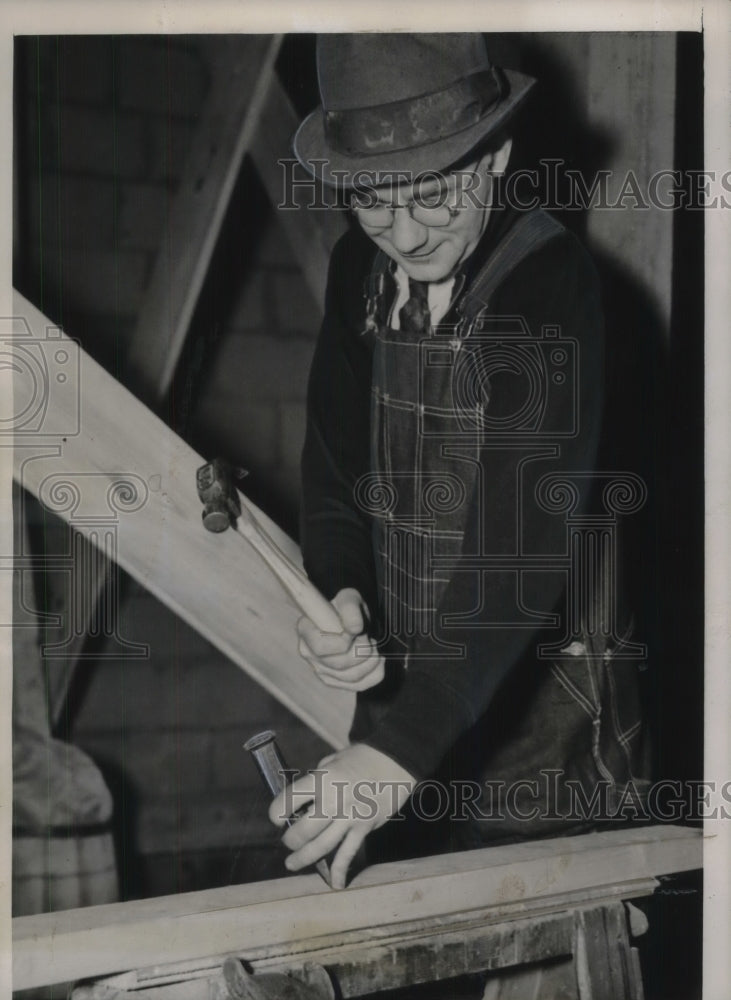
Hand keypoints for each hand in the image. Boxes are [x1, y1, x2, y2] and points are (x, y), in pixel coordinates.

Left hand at [269, 743, 415, 888]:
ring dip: (303, 858)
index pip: (289, 800)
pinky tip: (335, 884)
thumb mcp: (333, 760)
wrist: (394, 762)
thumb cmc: (361, 757)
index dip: (277, 811)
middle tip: (287, 841)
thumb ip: (317, 778)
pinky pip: (348, 854)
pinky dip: (340, 871)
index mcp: (322, 780)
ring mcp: (349, 817)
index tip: (276, 817)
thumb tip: (304, 798)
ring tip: (292, 863)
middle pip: (303, 830)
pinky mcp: (364, 829)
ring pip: (321, 846)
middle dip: (290, 840)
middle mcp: (333, 801)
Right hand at [297, 587, 384, 691]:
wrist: (349, 619)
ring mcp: (320, 669)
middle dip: (362, 651)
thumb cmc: (346, 608)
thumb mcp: (349, 598)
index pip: (321, 648)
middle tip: (369, 637)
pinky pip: (358, 685)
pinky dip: (375, 674)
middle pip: (338, 664)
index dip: (343, 642)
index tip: (357, 630)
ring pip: (350, 677)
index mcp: (305, 631)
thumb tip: (354, 629)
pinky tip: (378, 661)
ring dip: (370, 662)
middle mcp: (308, 653)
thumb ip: (350, 609)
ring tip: (374, 647)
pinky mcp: (334, 680)